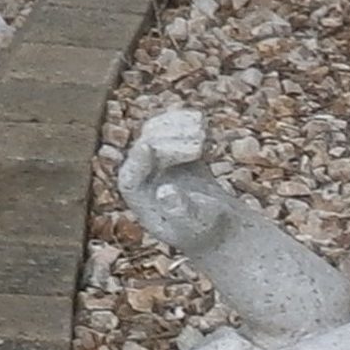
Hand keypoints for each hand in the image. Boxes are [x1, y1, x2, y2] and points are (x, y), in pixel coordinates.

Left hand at [118, 109, 230, 249]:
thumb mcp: (196, 222)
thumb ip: (181, 209)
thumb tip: (165, 192)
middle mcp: (142, 175)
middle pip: (146, 149)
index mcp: (138, 198)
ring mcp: (156, 160)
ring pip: (156, 133)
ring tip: (203, 127)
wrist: (219, 225)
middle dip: (169, 141)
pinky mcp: (172, 151)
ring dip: (177, 126)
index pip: (130, 176)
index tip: (149, 147)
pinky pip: (171, 130)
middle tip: (200, 139)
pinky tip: (203, 120)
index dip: (137, 161)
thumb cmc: (205, 229)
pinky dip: (185, 122)